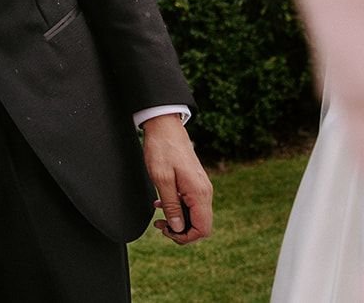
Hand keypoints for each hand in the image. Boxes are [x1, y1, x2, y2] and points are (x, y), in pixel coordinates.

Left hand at [142, 114, 212, 244]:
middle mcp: (205, 192)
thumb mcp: (161, 179)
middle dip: (181, 230)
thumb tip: (177, 228)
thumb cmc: (162, 148)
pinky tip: (161, 204)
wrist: (165, 126)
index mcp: (199, 193)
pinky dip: (178, 208)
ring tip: (158, 217)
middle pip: (201, 225)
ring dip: (178, 219)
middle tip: (160, 225)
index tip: (167, 231)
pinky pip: (191, 203)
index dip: (185, 237)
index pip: (202, 229)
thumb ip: (171, 205)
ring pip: (195, 215)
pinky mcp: (195, 182)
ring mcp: (201, 187)